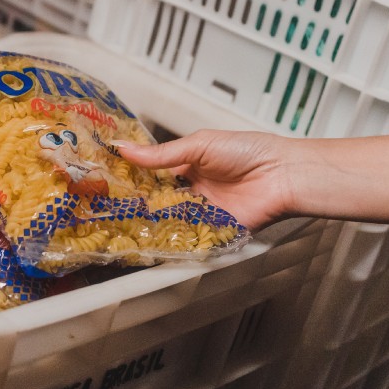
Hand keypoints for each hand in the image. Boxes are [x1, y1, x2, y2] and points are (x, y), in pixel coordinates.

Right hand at [118, 130, 295, 229]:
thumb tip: (123, 148)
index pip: (152, 177)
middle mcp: (192, 191)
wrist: (281, 175)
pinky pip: (189, 239)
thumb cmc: (247, 151)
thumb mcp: (198, 146)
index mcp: (186, 167)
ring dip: (150, 225)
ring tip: (122, 228)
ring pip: (169, 223)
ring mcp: (202, 213)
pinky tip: (152, 241)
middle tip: (107, 211)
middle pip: (157, 203)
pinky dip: (173, 241)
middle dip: (137, 207)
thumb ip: (161, 154)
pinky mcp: (214, 232)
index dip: (132, 181)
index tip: (106, 184)